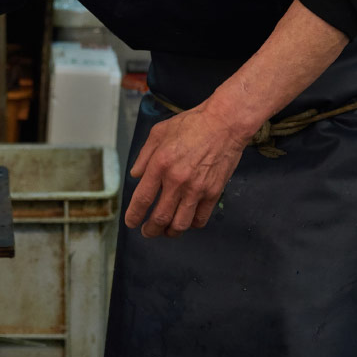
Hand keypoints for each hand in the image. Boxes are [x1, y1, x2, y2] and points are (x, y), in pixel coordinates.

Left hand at [124, 103, 250, 237]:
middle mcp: (177, 181)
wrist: (225, 123)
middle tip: (147, 232)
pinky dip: (191, 224)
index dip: (134, 216)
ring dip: (170, 232)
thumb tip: (135, 176)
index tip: (131, 223)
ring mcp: (197, 189)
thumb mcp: (158, 132)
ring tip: (165, 231)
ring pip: (180, 224)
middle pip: (160, 218)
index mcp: (160, 165)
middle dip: (150, 230)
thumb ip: (144, 156)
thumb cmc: (191, 124)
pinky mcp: (214, 192)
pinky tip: (186, 221)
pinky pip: (200, 219)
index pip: (142, 199)